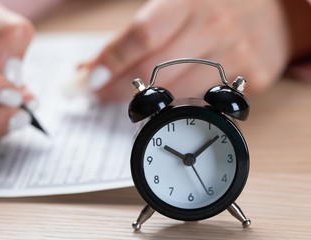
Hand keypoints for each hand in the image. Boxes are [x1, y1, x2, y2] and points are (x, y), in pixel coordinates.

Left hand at [83, 0, 310, 102]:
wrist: (273, 12)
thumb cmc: (215, 5)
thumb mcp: (177, 3)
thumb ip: (137, 33)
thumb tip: (94, 66)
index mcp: (190, 0)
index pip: (143, 34)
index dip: (113, 59)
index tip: (92, 78)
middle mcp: (214, 26)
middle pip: (156, 70)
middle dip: (119, 89)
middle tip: (100, 95)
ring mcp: (236, 54)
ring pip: (177, 92)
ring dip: (147, 102)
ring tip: (130, 100)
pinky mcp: (251, 78)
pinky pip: (203, 101)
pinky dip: (179, 104)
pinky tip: (168, 101)